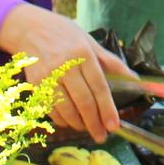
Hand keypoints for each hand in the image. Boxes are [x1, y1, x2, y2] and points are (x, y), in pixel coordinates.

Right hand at [0, 4, 134, 143]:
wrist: (29, 28)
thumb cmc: (64, 34)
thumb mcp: (89, 42)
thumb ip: (111, 62)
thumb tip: (134, 79)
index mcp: (82, 53)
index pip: (99, 86)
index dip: (107, 109)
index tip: (113, 126)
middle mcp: (65, 65)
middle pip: (83, 101)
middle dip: (94, 123)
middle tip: (101, 136)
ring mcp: (47, 75)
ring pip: (65, 109)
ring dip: (78, 124)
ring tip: (88, 128)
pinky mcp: (35, 84)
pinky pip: (50, 109)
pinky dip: (61, 119)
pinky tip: (70, 121)